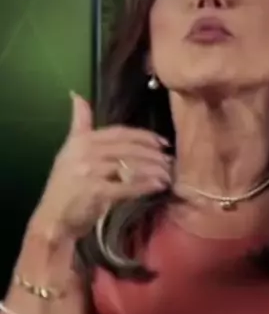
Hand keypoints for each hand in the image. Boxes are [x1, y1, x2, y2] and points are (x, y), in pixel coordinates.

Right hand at [31, 93, 171, 240]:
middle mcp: (86, 152)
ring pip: (130, 166)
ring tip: (168, 175)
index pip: (120, 133)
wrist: (53, 218)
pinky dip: (145, 186)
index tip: (163, 142)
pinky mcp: (97, 192)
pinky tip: (158, 186)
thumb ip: (79, 125)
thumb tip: (77, 96)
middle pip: (128, 149)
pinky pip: (127, 186)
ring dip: (153, 170)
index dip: (144, 136)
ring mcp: (91, 171)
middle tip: (170, 162)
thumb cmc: (64, 187)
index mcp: (82, 140)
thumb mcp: (69, 151)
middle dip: (153, 155)